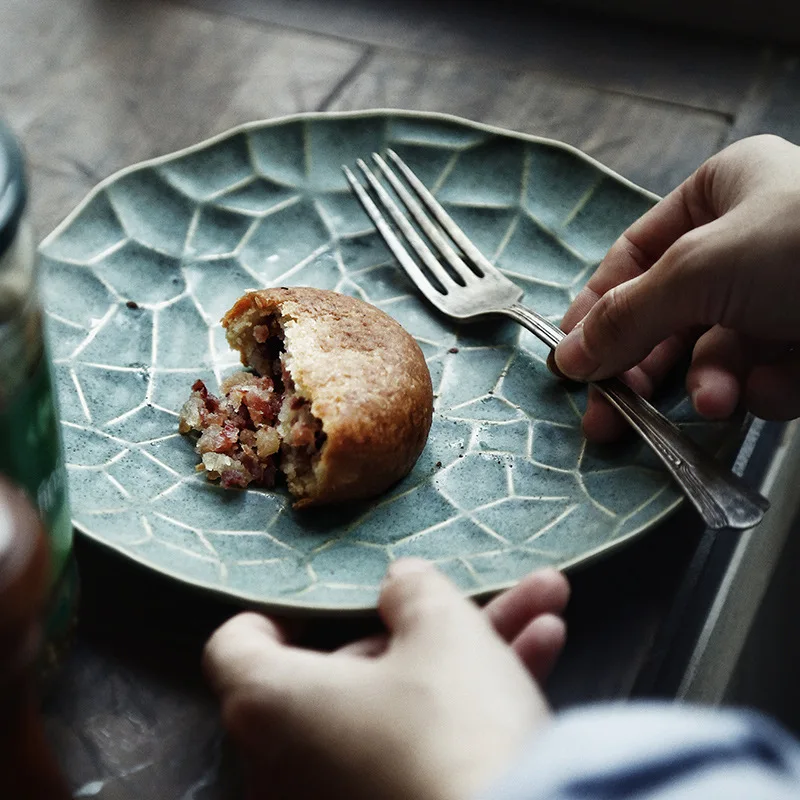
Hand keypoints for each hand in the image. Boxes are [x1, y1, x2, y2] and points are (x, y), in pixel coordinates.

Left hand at [203, 562, 568, 799]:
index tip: (333, 600)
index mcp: (271, 703)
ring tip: (541, 611)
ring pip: (397, 709)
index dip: (282, 611)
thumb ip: (413, 591)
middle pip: (345, 673)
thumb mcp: (442, 632)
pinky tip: (541, 656)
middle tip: (473, 605)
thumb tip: (400, 585)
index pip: (236, 645)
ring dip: (467, 660)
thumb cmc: (454, 730)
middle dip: (422, 629)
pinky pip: (414, 756)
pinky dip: (463, 716)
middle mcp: (283, 765)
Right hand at [553, 134, 799, 441]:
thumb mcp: (698, 268)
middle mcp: (748, 243)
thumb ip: (626, 316)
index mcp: (721, 195)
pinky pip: (762, 376)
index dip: (598, 307)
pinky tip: (782, 385)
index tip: (570, 358)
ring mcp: (782, 296)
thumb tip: (567, 358)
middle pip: (666, 316)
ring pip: (711, 355)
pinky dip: (766, 388)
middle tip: (608, 418)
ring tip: (716, 400)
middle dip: (644, 368)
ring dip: (708, 383)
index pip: (634, 256)